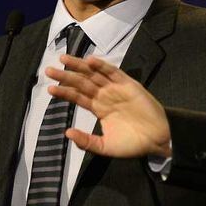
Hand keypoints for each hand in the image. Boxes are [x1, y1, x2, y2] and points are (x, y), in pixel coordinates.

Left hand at [46, 54, 171, 157]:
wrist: (157, 141)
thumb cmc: (132, 144)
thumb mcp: (105, 147)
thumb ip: (87, 141)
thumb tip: (67, 132)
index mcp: (98, 108)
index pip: (77, 97)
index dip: (64, 92)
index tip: (49, 88)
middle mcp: (104, 96)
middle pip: (82, 82)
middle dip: (65, 76)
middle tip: (48, 70)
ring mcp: (116, 89)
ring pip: (94, 74)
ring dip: (79, 66)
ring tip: (64, 59)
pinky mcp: (128, 85)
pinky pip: (113, 73)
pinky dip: (102, 66)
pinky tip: (90, 61)